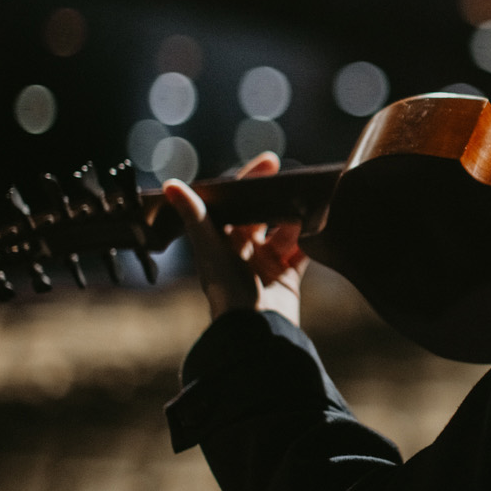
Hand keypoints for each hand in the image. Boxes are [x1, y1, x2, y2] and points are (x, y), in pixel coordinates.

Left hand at [162, 152, 307, 325]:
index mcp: (221, 241)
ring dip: (298, 218)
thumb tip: (170, 184)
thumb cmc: (227, 289)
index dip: (251, 180)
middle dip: (278, 197)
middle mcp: (243, 250)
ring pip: (286, 230)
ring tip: (312, 202)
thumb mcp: (210, 248)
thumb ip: (195, 215)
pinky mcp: (288, 277)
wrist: (255, 330)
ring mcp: (266, 263)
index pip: (235, 202)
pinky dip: (312, 240)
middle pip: (263, 214)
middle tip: (297, 179)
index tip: (272, 161)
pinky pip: (303, 252)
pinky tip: (321, 226)